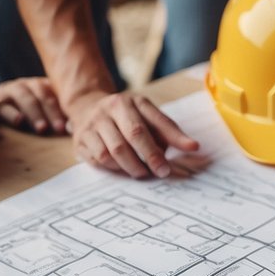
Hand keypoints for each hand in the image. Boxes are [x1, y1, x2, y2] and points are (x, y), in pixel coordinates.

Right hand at [0, 77, 66, 134]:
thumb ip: (63, 120)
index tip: (63, 128)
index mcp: (43, 87)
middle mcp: (25, 86)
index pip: (51, 97)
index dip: (56, 112)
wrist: (13, 112)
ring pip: (14, 99)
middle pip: (33, 97)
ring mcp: (7, 94)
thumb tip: (75, 130)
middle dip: (39, 112)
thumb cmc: (42, 119)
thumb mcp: (52, 115)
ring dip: (18, 111)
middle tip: (44, 128)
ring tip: (20, 122)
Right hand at [67, 92, 199, 177]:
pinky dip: (114, 168)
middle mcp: (110, 109)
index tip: (178, 159)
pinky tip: (122, 169)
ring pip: (112, 151)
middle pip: (131, 136)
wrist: (87, 107)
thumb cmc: (126, 117)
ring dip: (130, 167)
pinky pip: (98, 160)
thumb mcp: (148, 116)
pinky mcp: (81, 139)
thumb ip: (169, 131)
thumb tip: (193, 147)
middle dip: (149, 158)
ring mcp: (93, 124)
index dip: (165, 143)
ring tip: (142, 173)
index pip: (150, 123)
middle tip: (161, 172)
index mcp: (131, 102)